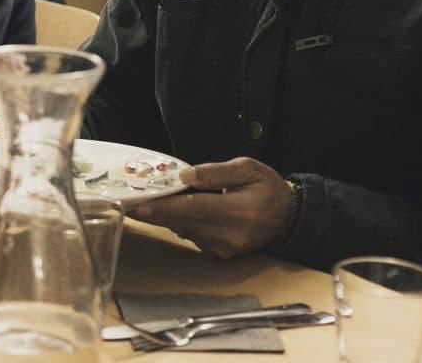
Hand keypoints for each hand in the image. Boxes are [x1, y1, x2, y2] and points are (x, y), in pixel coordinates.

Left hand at [130, 158, 293, 258]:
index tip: (140, 205)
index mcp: (238, 209)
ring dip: (168, 218)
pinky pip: (195, 237)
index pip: (194, 208)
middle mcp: (231, 234)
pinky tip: (180, 212)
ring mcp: (226, 247)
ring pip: (186, 231)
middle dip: (156, 213)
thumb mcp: (247, 168)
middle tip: (131, 203)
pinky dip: (184, 224)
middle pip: (184, 222)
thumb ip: (215, 172)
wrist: (290, 217)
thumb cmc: (267, 187)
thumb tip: (185, 176)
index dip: (165, 207)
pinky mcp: (223, 254)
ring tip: (152, 202)